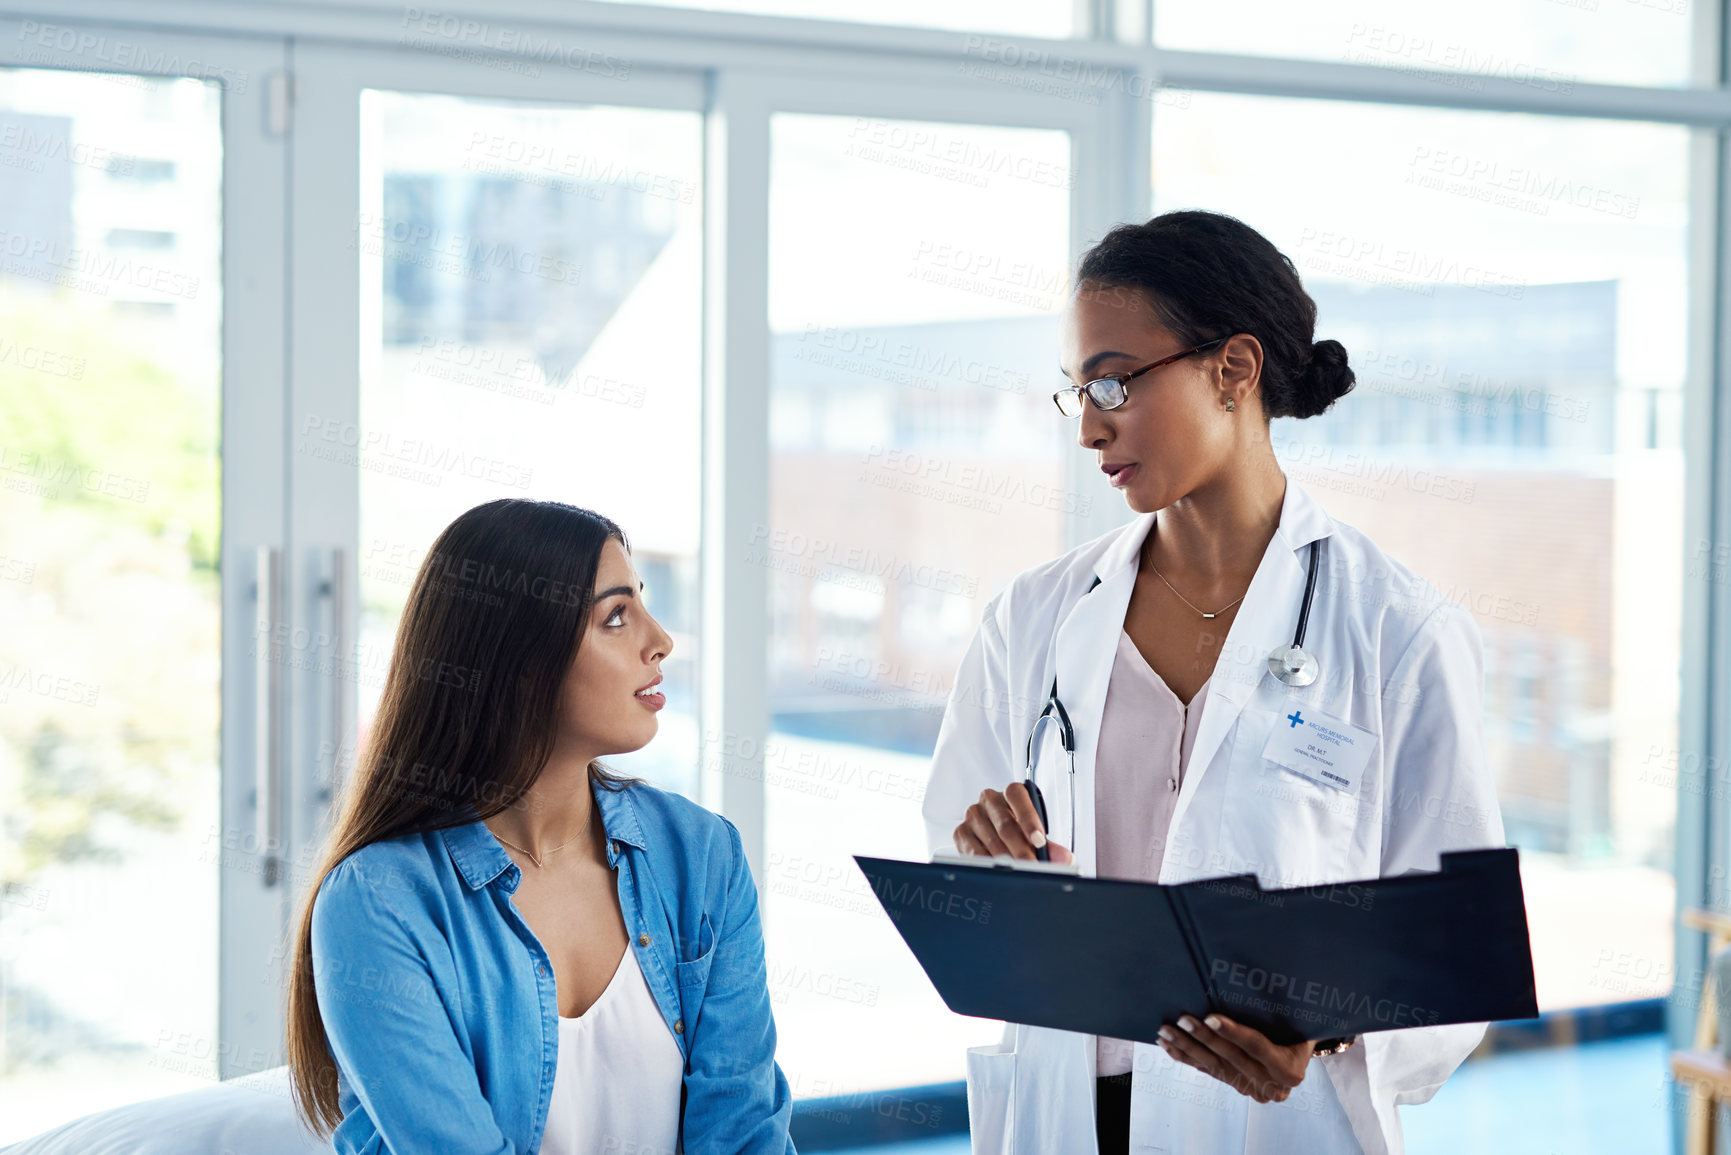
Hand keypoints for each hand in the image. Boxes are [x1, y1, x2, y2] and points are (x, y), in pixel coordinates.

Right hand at [952, 784, 1072, 863]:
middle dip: (1022, 850)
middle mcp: (990, 800)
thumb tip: (1065, 859)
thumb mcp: (1035, 836)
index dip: (1028, 818)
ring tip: (1019, 875)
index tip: (1039, 840)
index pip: (1017, 795)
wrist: (995, 839)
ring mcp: (974, 815)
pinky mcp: (961, 832)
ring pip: (991, 840)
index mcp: (1011, 793)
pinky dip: (988, 864)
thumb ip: (1051, 847)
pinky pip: (973, 851)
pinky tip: (997, 872)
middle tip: (1033, 867)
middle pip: (1005, 824)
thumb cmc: (1017, 832)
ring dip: (1007, 861)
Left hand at [1156, 1014, 1312, 1102]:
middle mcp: (1272, 1086)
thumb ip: (1279, 1009)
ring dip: (1187, 1049)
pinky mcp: (1236, 1086)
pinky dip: (1186, 1058)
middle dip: (1204, 1039)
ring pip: (1215, 1068)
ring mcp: (1252, 1089)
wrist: (1300, 1052)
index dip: (1233, 1032)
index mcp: (1290, 1070)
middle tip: (1182, 1020)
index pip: (1257, 1047)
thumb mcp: (1298, 1020)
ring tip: (1165, 1032)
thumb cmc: (1299, 1027)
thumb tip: (1253, 974)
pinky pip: (1207, 1072)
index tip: (1210, 1017)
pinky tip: (1168, 1046)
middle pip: (1232, 1059)